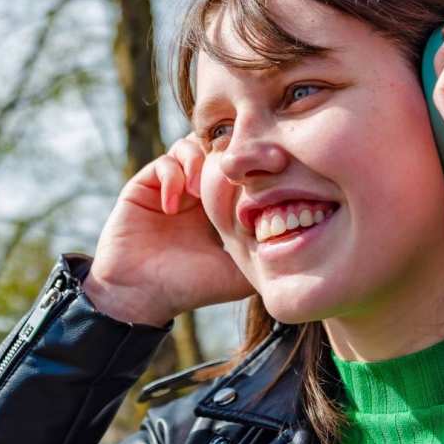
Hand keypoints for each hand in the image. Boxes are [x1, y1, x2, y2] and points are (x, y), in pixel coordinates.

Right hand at [84, 132, 255, 325]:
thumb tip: (302, 243)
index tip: (269, 169)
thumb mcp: (240, 272)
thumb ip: (266, 253)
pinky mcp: (145, 186)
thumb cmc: (192, 287)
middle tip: (240, 167)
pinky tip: (173, 205)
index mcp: (221, 204)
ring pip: (192, 146)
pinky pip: (164, 162)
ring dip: (198, 163)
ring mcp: (172, 186)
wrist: (141, 297)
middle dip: (229, 154)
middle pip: (218, 149)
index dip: (253, 164)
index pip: (241, 167)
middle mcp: (198, 191)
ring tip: (198, 190)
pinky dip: (172, 176)